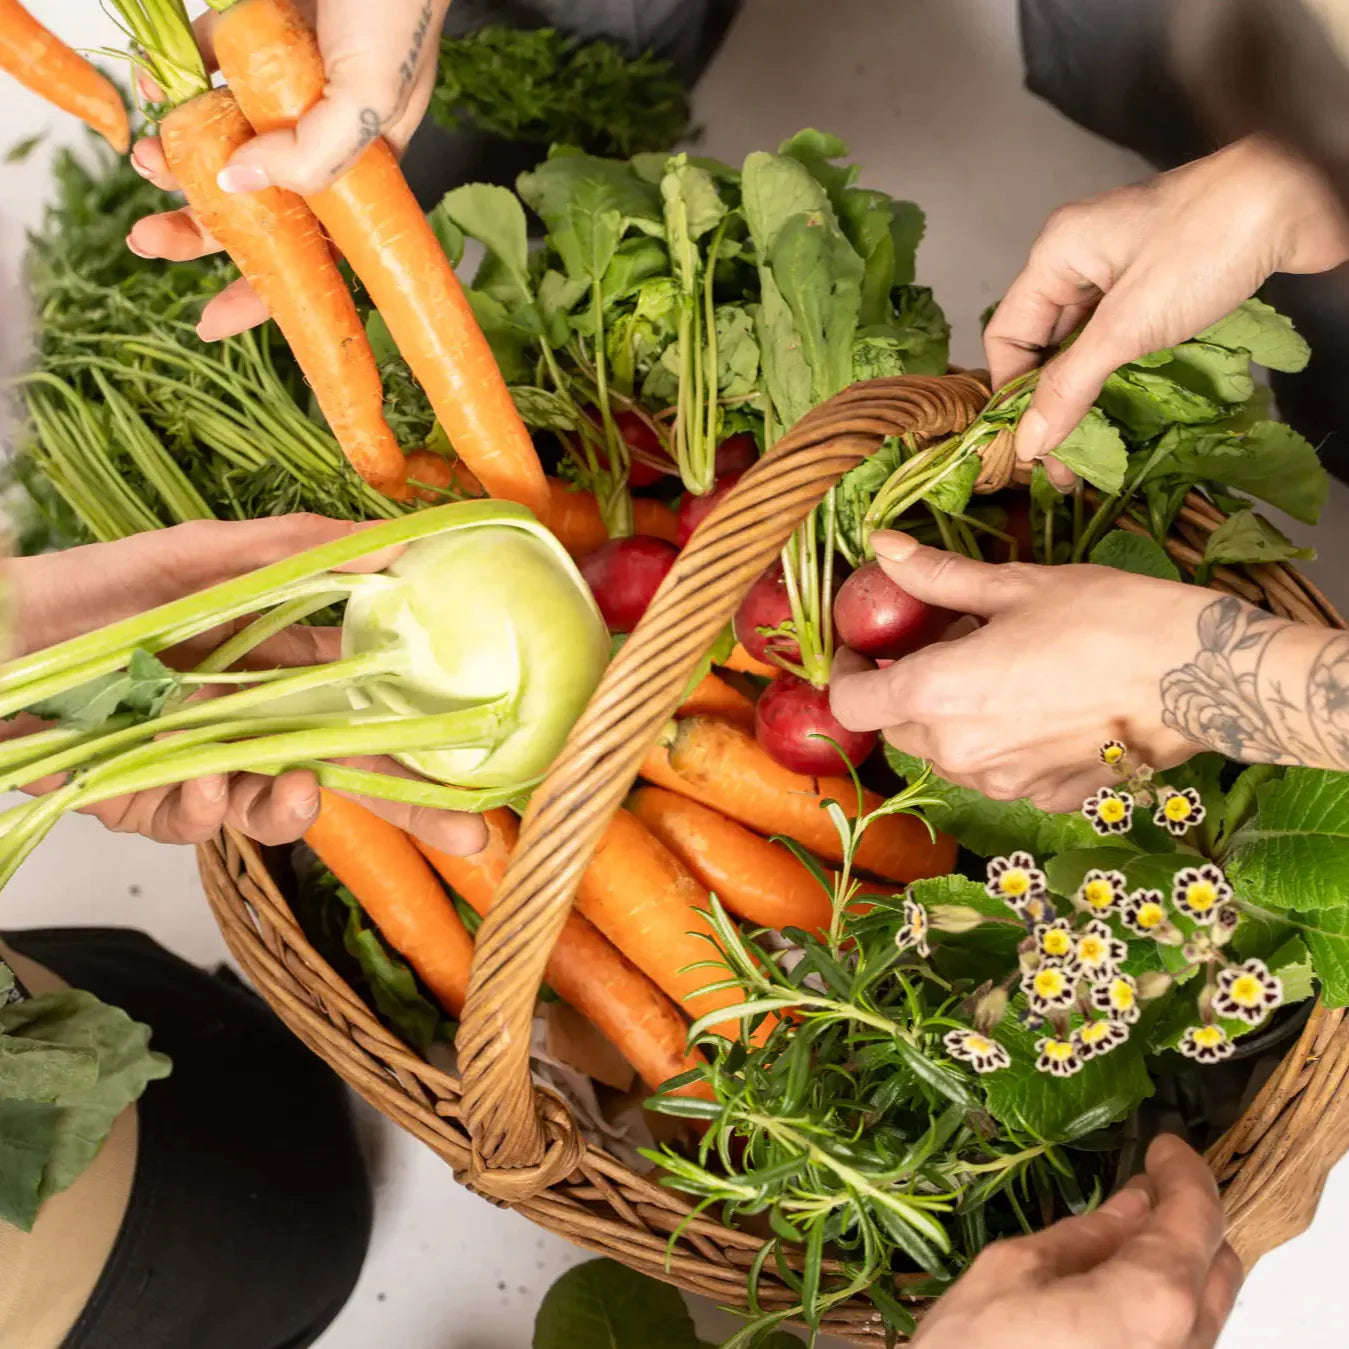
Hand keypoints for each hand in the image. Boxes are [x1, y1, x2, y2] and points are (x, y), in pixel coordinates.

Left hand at [6, 516, 485, 854]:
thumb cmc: (97, 589)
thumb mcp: (207, 555)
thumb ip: (305, 551)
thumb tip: (407, 539)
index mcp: (279, 668)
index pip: (372, 704)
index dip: (430, 732)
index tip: (485, 758)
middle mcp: (253, 722)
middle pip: (346, 770)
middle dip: (410, 807)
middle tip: (466, 832)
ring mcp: (205, 766)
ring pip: (277, 810)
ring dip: (292, 806)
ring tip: (287, 787)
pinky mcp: (151, 806)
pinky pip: (198, 823)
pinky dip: (198, 804)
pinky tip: (183, 773)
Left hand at [126, 0, 447, 340]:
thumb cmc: (397, 12)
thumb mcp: (373, 101)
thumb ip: (315, 154)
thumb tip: (238, 185)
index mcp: (363, 174)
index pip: (314, 255)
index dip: (266, 297)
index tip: (210, 323)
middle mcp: (319, 142)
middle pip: (254, 209)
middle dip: (199, 230)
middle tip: (147, 238)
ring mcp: (281, 94)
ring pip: (219, 149)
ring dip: (176, 162)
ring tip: (144, 160)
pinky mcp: (250, 40)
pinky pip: (203, 77)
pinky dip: (174, 90)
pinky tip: (156, 92)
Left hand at [828, 533, 1214, 811]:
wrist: (1198, 677)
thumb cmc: (1108, 618)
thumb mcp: (1015, 585)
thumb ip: (937, 577)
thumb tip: (882, 546)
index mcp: (938, 694)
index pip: (851, 703)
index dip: (843, 674)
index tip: (860, 646)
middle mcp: (959, 751)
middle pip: (896, 728)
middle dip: (900, 690)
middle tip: (935, 647)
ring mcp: (1003, 784)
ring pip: (943, 755)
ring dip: (946, 719)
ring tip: (990, 672)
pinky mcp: (1045, 798)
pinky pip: (996, 774)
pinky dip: (996, 744)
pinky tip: (1031, 707)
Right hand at [911, 1135, 1241, 1348]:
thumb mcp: (1014, 1270)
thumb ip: (1085, 1235)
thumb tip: (1132, 1205)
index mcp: (1153, 1299)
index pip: (1197, 1214)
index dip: (1183, 1169)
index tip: (1162, 1145)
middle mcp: (1185, 1347)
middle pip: (1221, 1266)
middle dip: (1189, 1219)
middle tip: (1144, 1188)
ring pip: (1207, 1312)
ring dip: (1179, 1266)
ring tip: (1126, 1238)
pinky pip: (1183, 1344)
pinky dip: (1164, 1307)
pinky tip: (1118, 1291)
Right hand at [984, 134, 1348, 485]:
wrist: (1301, 194)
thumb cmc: (1207, 242)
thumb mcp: (1128, 325)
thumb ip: (1071, 387)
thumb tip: (1031, 443)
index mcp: (1057, 255)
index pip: (1008, 335)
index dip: (1012, 392)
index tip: (1031, 444)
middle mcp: (1084, 261)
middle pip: (1047, 346)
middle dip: (1054, 405)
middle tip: (1068, 465)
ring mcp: (1127, 271)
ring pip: (1089, 347)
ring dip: (1092, 397)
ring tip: (1101, 452)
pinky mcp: (1166, 283)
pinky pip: (1129, 339)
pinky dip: (1127, 376)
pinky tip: (1133, 414)